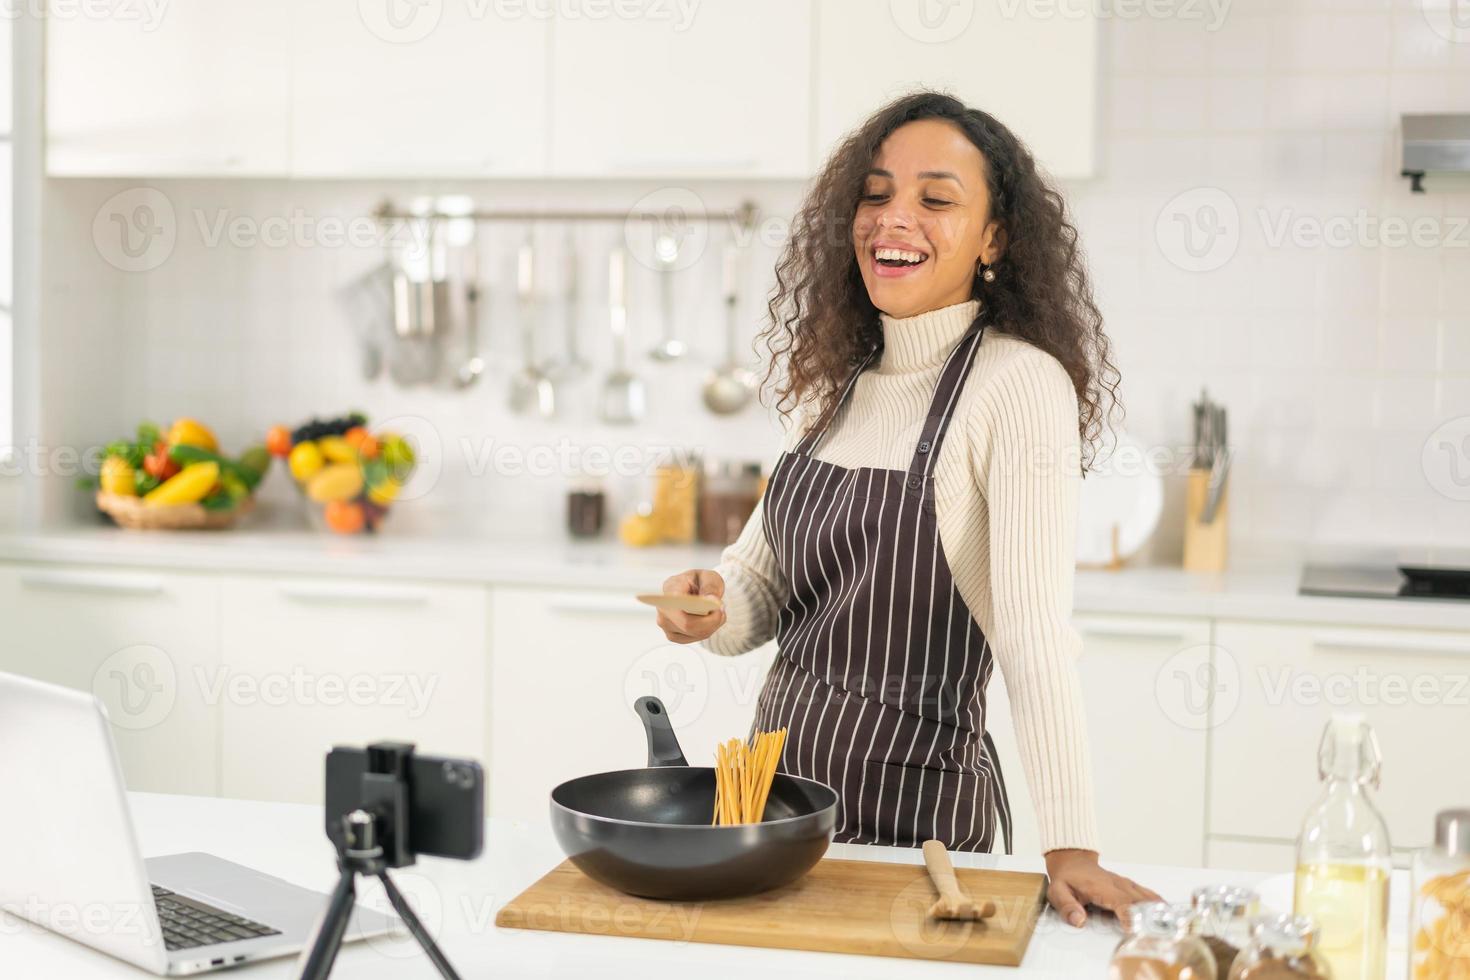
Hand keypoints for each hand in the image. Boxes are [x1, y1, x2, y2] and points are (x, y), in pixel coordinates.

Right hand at [655, 569, 726, 643]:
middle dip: (711, 620)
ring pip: (695, 633)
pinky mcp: (673, 636)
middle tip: (722, 610)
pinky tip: (710, 620)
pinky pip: (695, 638)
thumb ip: (711, 587)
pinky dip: (708, 630)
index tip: (717, 607)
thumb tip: (711, 601)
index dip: (696, 609)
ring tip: (718, 612)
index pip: (676, 602)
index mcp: (670, 588)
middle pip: (688, 624)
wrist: (695, 590)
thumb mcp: (710, 577)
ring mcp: (665, 624)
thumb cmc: (700, 582)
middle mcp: (663, 608)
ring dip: (712, 625)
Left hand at [1044, 849, 1161, 927]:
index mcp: (1103, 888)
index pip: (1122, 904)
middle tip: (1162, 934)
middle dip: (1152, 918)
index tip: (1137, 930)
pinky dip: (1160, 905)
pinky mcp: (1131, 886)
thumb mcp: (1058, 891)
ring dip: (1160, 911)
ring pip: (1148, 898)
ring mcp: (1127, 885)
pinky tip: (1170, 914)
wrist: (1073, 860)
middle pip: (1141, 903)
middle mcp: (1119, 885)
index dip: (1131, 917)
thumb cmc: (1067, 878)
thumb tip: (1078, 920)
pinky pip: (1149, 895)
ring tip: (1173, 926)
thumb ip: (1067, 906)